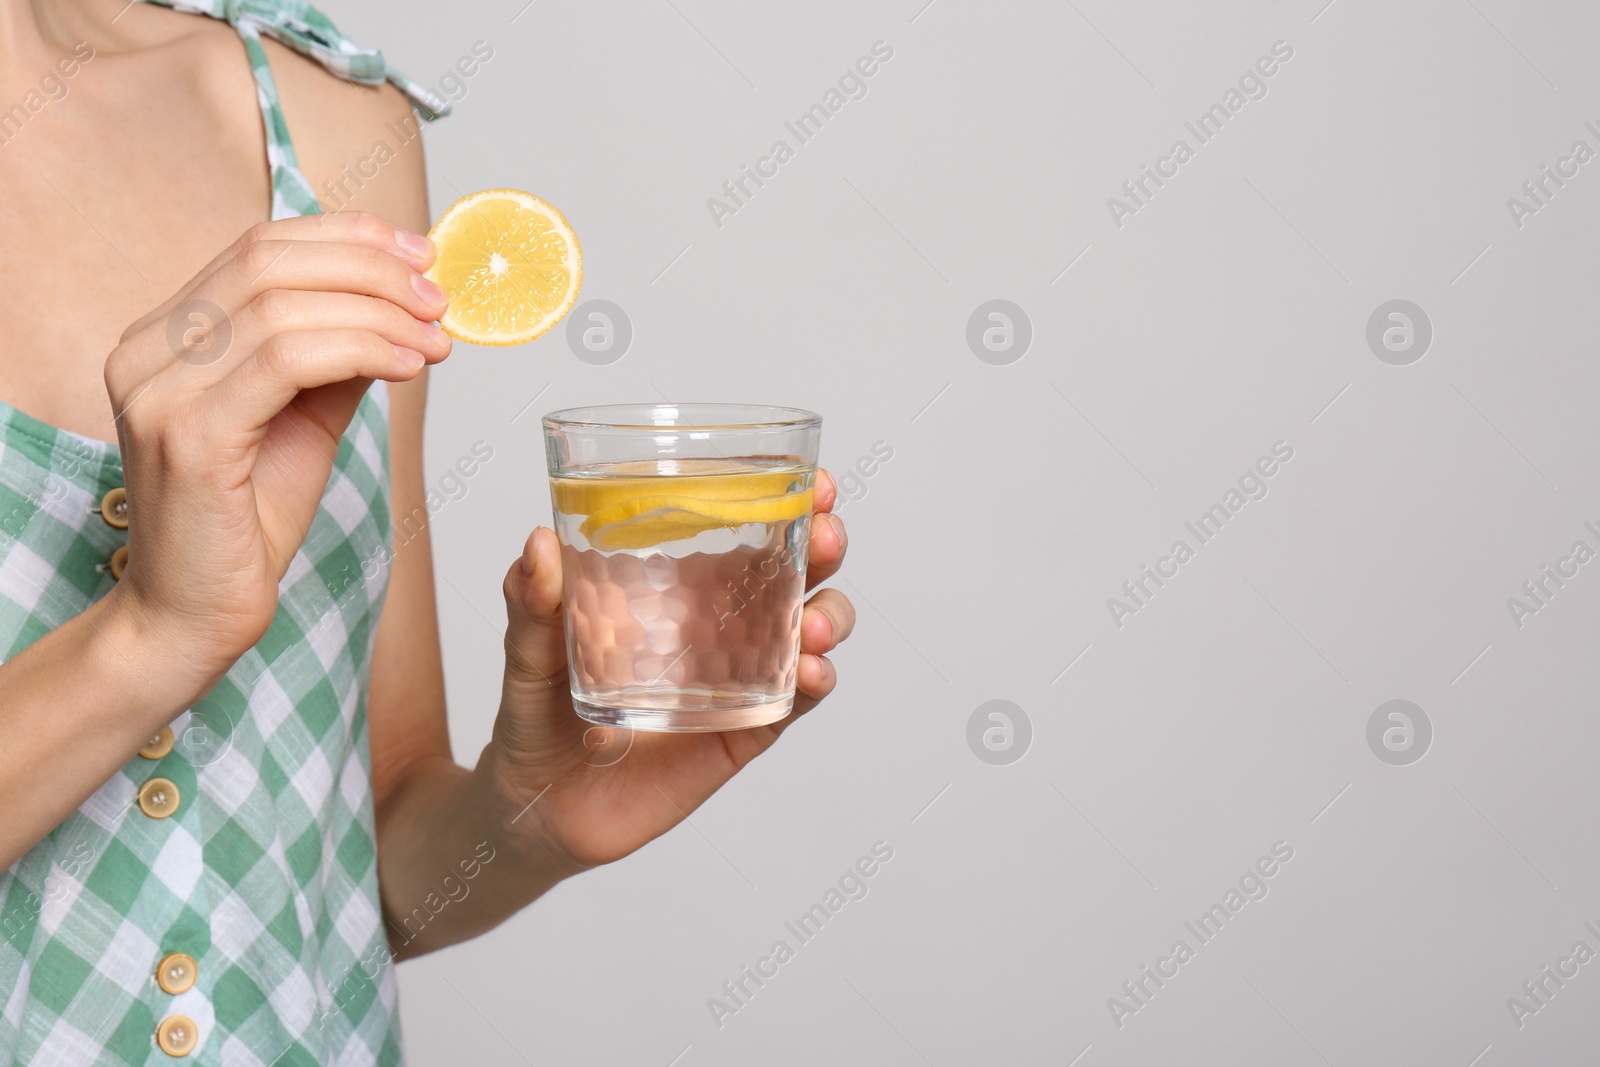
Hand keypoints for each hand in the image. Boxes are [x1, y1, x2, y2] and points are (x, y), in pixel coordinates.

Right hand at [104, 212, 451, 691]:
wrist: (194, 614)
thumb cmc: (246, 520)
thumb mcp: (303, 418)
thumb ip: (338, 356)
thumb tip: (404, 304)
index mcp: (166, 335)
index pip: (259, 246)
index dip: (348, 238)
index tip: (421, 255)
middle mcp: (148, 351)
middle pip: (269, 261)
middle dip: (372, 270)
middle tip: (438, 300)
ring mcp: (160, 390)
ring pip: (283, 306)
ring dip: (379, 314)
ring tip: (436, 341)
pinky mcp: (192, 436)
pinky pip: (287, 361)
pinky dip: (360, 350)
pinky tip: (407, 365)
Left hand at [486, 469, 854, 872]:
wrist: (535, 810)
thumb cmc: (535, 718)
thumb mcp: (527, 654)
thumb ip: (531, 605)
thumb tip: (538, 545)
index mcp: (677, 587)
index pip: (743, 531)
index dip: (787, 501)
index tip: (812, 480)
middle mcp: (718, 626)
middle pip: (794, 573)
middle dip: (824, 547)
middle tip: (825, 536)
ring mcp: (737, 678)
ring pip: (808, 633)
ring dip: (828, 617)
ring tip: (812, 625)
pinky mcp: (742, 731)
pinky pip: (793, 701)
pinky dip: (814, 682)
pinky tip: (811, 672)